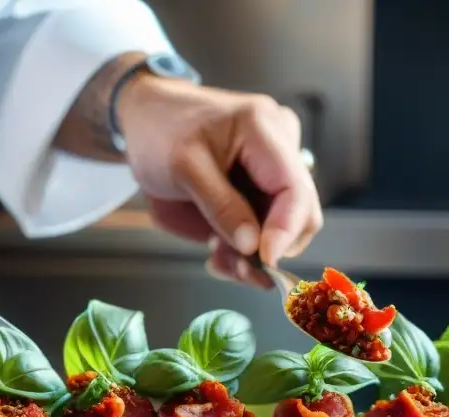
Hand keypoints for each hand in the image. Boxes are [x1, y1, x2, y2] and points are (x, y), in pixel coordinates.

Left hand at [116, 77, 322, 287]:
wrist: (147, 117)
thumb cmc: (161, 131)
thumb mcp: (183, 169)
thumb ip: (220, 207)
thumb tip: (253, 246)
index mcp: (263, 128)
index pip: (295, 189)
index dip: (285, 231)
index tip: (263, 260)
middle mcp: (281, 144)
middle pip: (301, 212)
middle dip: (271, 247)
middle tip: (234, 266)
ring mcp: (275, 165)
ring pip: (286, 226)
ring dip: (256, 253)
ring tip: (219, 257)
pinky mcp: (264, 184)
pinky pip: (268, 224)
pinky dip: (247, 245)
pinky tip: (220, 246)